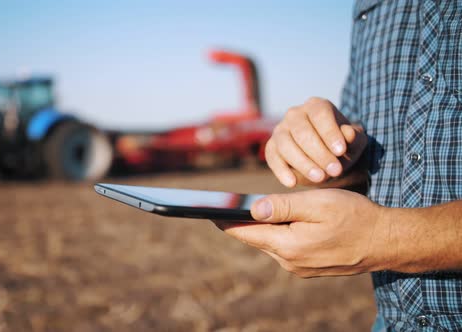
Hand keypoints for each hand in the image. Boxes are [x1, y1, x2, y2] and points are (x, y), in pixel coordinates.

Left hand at [213, 189, 392, 276]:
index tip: (206, 211)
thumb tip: (252, 209)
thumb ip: (283, 206)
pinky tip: (276, 222)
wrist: (385, 241)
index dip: (225, 220)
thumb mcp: (318, 204)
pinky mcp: (308, 267)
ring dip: (260, 228)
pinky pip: (284, 248)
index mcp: (288, 245)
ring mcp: (299, 267)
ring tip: (245, 212)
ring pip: (270, 243)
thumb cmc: (354, 216)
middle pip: (256, 238)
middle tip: (222, 207)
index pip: (245, 232)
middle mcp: (289, 261)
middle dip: (240, 223)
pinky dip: (277, 235)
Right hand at [266, 97, 367, 186]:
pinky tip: (292, 183)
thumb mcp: (354, 143)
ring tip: (319, 178)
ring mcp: (280, 130)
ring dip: (303, 163)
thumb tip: (349, 134)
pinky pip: (272, 158)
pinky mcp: (271, 147)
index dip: (330, 132)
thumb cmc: (341, 147)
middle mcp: (295, 114)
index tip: (341, 151)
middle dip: (319, 153)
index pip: (320, 114)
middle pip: (302, 131)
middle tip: (335, 171)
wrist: (327, 159)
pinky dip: (281, 171)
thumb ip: (354, 138)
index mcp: (316, 106)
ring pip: (286, 144)